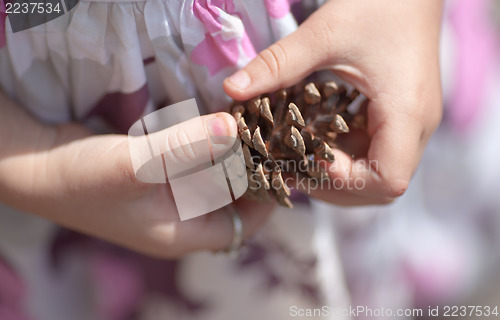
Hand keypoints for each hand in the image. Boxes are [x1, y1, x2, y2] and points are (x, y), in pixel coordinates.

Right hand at [0, 95, 271, 257]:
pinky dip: (210, 145)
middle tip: (274, 138)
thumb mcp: (135, 164)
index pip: (243, 225)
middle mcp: (181, 218)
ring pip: (216, 179)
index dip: (268, 200)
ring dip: (232, 154)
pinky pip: (197, 162)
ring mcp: (170, 196)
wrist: (35, 167)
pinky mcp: (160, 175)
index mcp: (182, 233)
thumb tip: (234, 127)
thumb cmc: (81, 179)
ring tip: (256, 126)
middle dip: (253, 171)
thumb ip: (185, 147)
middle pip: (233, 200)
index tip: (284, 166)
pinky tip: (222, 122)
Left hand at [224, 0, 443, 204]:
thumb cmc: (377, 3)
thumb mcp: (324, 32)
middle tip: (294, 169)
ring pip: (380, 174)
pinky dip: (348, 157)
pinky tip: (319, 142)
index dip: (346, 182)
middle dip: (336, 186)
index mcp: (407, 112)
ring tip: (302, 160)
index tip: (309, 160)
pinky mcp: (404, 117)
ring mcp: (414, 124)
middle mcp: (418, 126)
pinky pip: (377, 152)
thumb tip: (232, 89)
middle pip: (383, 186)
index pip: (388, 180)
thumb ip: (278, 64)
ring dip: (341, 175)